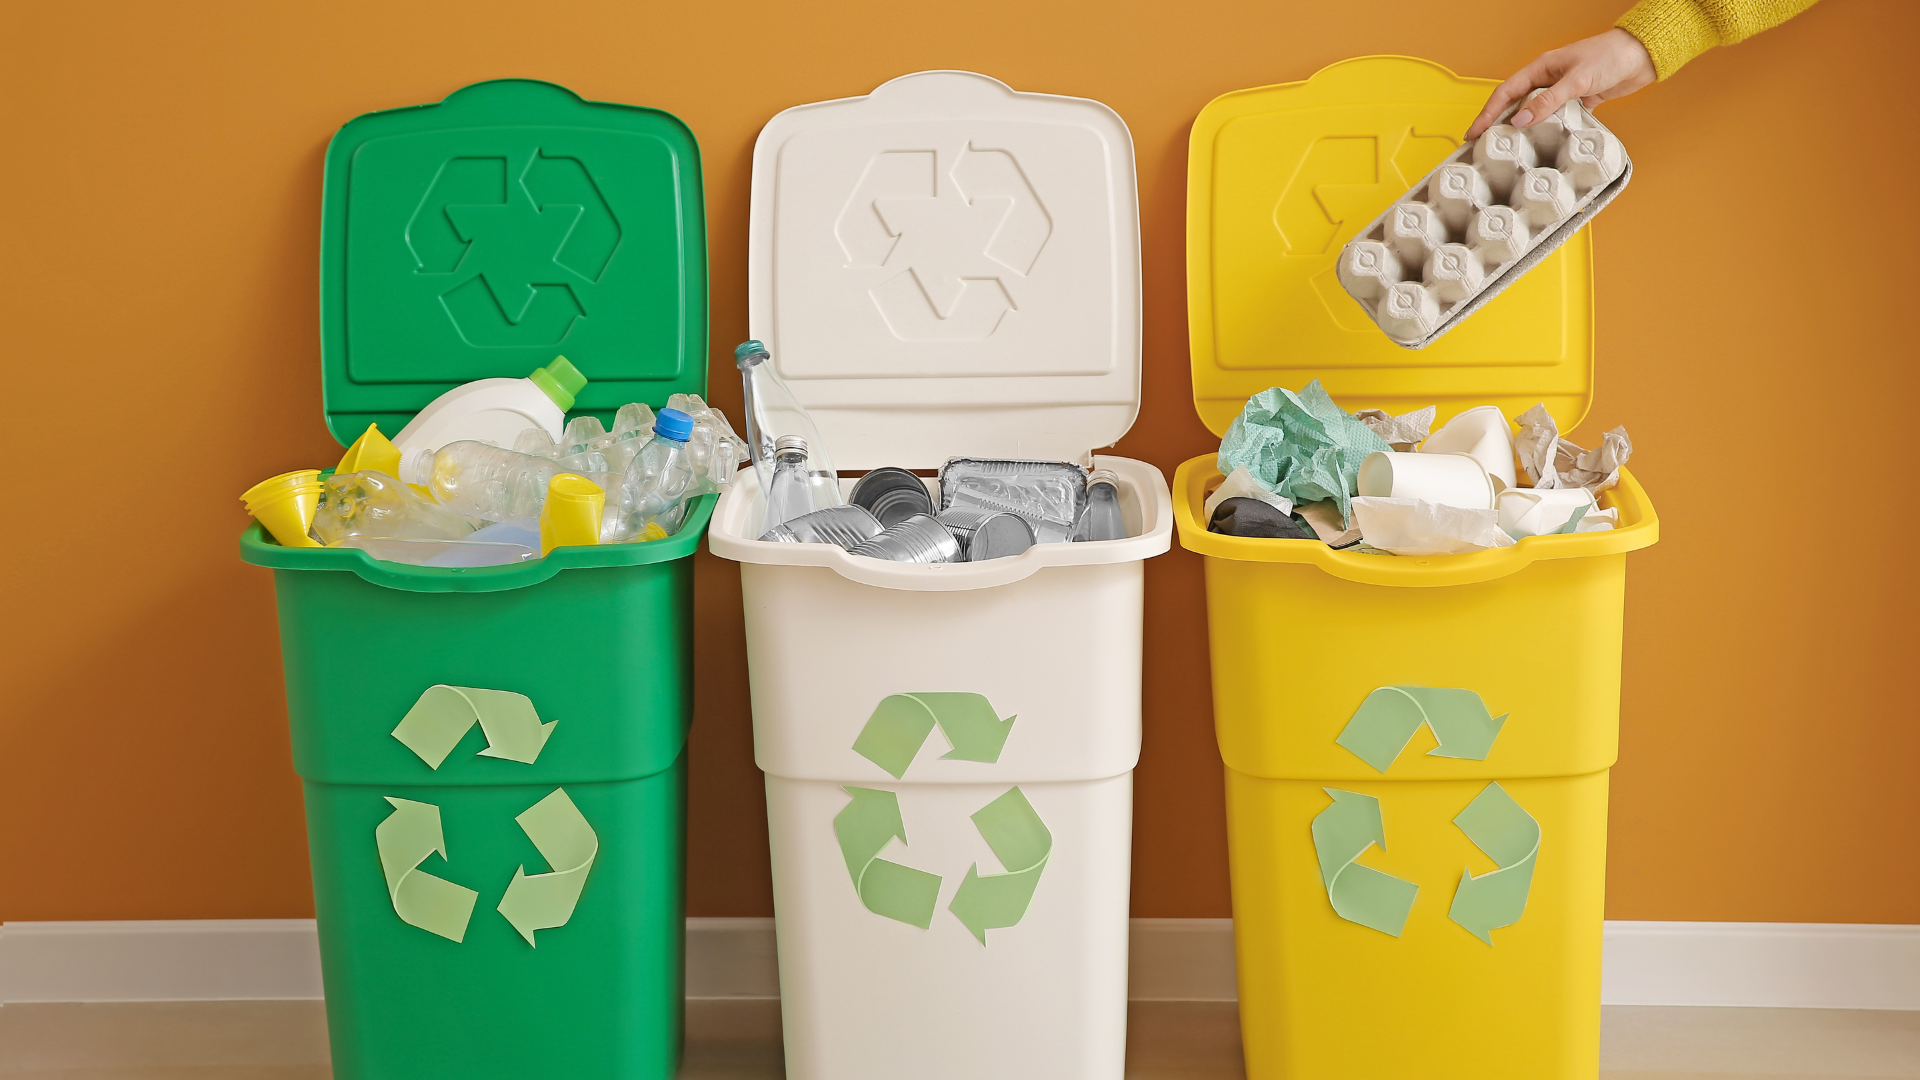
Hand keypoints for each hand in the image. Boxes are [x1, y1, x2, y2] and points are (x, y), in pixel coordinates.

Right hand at [1465, 28, 1655, 139]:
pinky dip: (1550, 131)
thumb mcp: (1577, 79)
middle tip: (1482, 145)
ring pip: (1535, 114)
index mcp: (1541, 68)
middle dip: (1498, 124)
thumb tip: (1520, 121)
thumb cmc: (1610, 56)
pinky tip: (1545, 144)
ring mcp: (1563, 92)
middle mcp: (1548, 80)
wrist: (1643, 55)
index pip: (1506, 92)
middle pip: (1515, 104)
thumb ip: (1548, 101)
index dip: (1487, 113)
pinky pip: (1558, 120)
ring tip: (1509, 149)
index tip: (1474, 132)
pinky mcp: (1580, 102)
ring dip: (1523, 130)